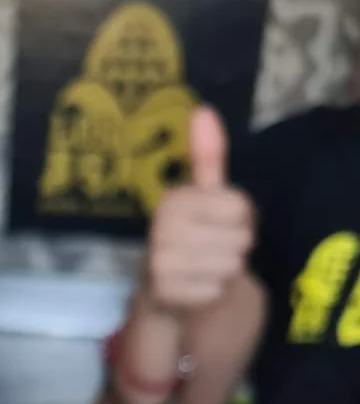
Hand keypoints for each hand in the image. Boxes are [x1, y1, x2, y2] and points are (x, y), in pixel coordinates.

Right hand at [144, 107, 254, 313]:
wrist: (160, 289)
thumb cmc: (190, 236)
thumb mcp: (201, 196)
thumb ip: (207, 157)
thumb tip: (203, 110)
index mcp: (173, 200)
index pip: (241, 208)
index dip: (242, 218)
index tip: (220, 223)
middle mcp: (162, 228)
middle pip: (240, 239)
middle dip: (234, 247)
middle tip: (211, 250)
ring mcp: (160, 263)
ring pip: (229, 266)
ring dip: (224, 271)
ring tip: (203, 269)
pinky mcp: (164, 293)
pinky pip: (215, 291)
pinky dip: (211, 293)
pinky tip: (194, 288)